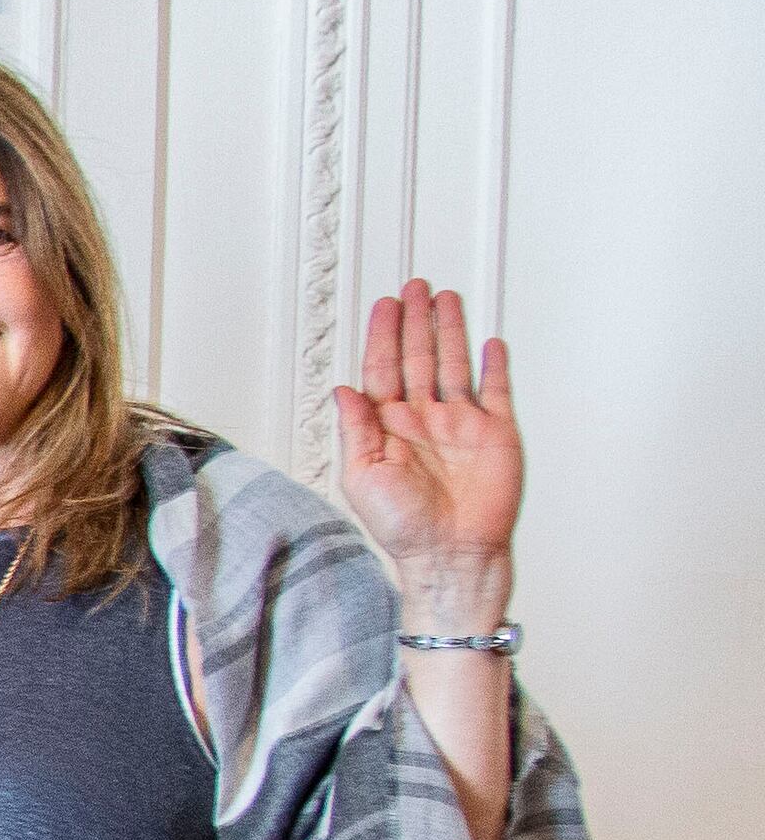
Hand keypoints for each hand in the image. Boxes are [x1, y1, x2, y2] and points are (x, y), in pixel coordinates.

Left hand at [335, 274, 520, 625]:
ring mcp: (461, 423)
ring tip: (446, 299)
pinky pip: (495, 391)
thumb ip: (356, 429)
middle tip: (414, 286)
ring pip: (454, 364)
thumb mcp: (363, 476)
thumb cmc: (404, 526)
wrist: (452, 553)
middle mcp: (424, 419)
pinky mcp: (496, 433)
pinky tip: (488, 342)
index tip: (386, 304)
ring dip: (450, 331)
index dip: (383, 334)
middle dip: (415, 321)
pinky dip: (493, 365)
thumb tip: (343, 388)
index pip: (383, 368)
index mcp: (389, 426)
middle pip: (418, 356)